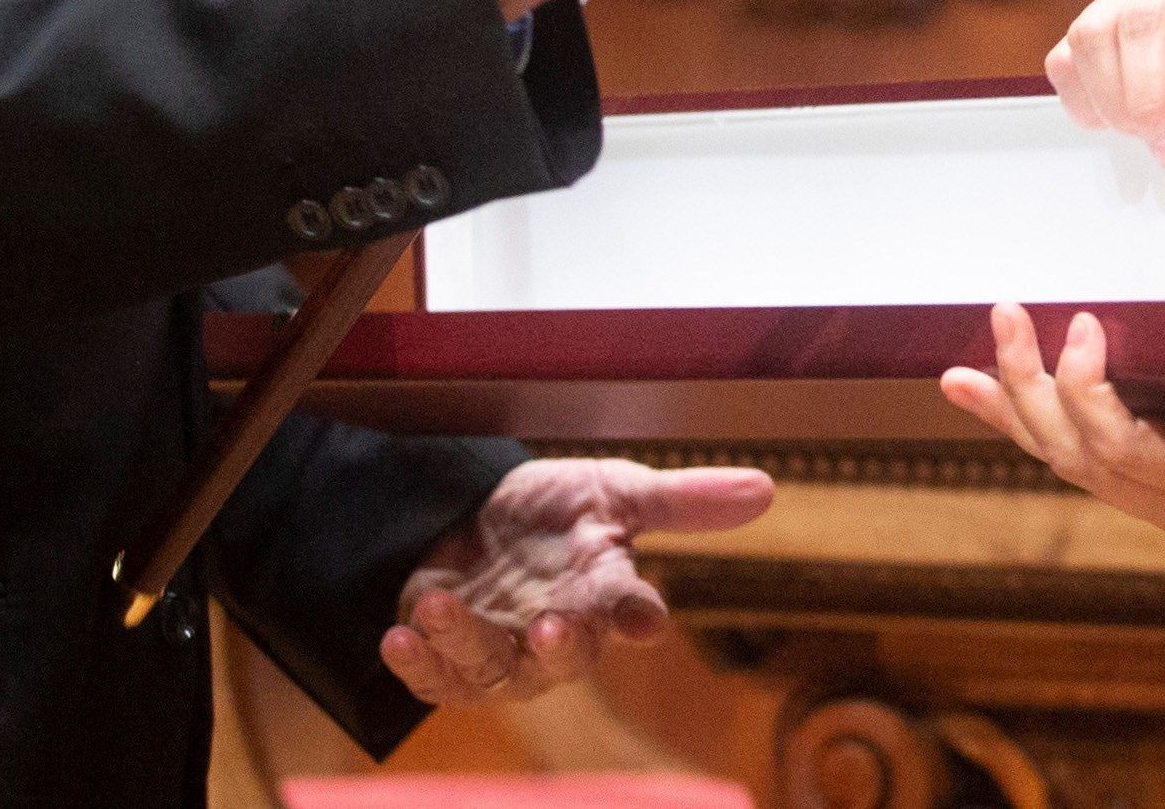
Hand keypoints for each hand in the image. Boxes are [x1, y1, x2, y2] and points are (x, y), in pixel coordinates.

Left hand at [379, 456, 772, 707]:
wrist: (474, 514)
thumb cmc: (555, 513)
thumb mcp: (614, 490)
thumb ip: (682, 500)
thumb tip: (766, 488)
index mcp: (602, 594)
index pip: (628, 610)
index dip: (634, 614)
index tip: (641, 618)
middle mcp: (555, 633)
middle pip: (563, 657)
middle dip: (555, 646)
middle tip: (547, 624)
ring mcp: (500, 651)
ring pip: (491, 669)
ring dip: (464, 641)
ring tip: (438, 602)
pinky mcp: (445, 657)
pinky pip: (433, 676)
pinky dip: (415, 660)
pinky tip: (398, 635)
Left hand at [940, 303, 1164, 684]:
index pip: (1147, 454)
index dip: (1099, 398)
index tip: (1085, 327)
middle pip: (1091, 458)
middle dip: (1036, 389)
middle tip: (1007, 314)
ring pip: (1079, 470)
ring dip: (1017, 416)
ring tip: (958, 372)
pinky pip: (1093, 475)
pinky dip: (1040, 435)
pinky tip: (993, 402)